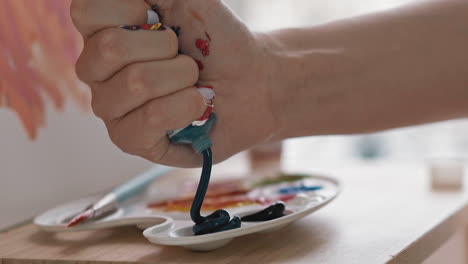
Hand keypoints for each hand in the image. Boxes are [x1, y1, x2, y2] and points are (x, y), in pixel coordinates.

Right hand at [70, 0, 281, 166]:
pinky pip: (152, 118)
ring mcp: (112, 108)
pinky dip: (187, 106)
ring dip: (183, 77)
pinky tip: (196, 106)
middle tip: (184, 56)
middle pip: (110, 49)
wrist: (252, 83)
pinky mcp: (131, 140)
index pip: (85, 12)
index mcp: (103, 32)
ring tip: (194, 82)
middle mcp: (98, 71)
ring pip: (136, 83)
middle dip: (166, 47)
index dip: (127, 10)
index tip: (157, 18)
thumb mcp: (193, 0)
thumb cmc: (218, 42)